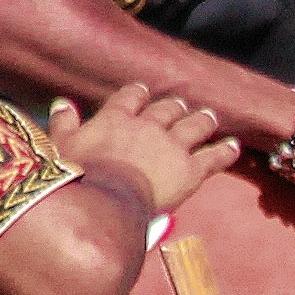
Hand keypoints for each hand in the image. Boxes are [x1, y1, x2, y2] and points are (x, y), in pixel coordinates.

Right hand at [47, 83, 239, 219]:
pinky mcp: (190, 169)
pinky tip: (233, 147)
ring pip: (193, 125)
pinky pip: (212, 157)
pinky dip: (224, 151)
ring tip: (209, 117)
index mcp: (116, 118)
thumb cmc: (76, 178)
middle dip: (175, 106)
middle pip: (167, 109)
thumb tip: (61, 104)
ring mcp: (172, 146)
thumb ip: (63, 123)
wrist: (104, 203)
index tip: (142, 91)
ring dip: (202, 120)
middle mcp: (148, 126)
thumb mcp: (60, 146)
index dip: (138, 94)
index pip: (130, 98)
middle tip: (180, 105)